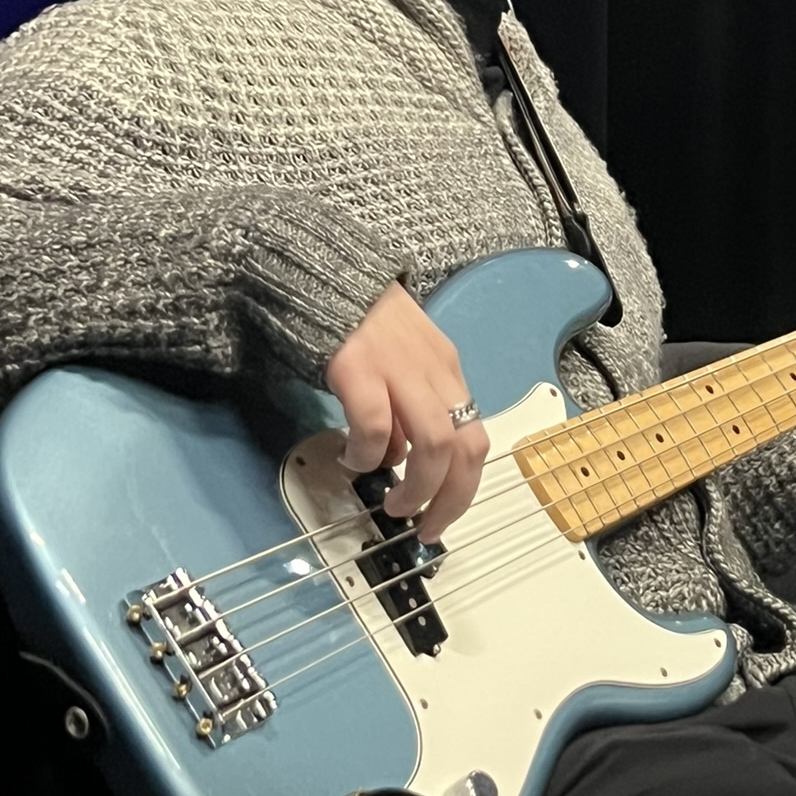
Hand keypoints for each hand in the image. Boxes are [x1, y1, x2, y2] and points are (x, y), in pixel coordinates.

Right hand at [325, 282, 489, 541]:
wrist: (320, 268)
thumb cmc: (358, 322)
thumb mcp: (400, 364)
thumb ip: (407, 409)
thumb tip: (398, 459)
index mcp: (446, 371)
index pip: (476, 439)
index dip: (464, 488)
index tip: (442, 518)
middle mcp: (433, 371)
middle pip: (464, 447)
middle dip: (449, 499)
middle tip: (424, 526)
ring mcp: (398, 367)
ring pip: (433, 442)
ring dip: (417, 486)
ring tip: (393, 504)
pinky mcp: (358, 366)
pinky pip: (374, 424)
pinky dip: (368, 453)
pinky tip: (350, 459)